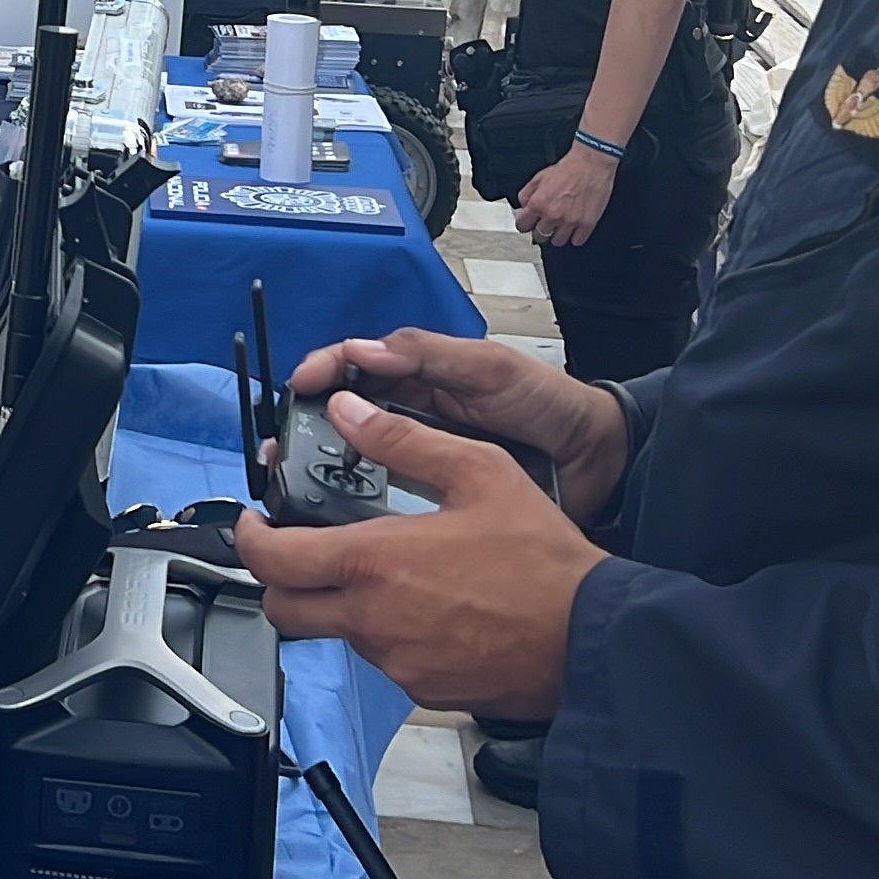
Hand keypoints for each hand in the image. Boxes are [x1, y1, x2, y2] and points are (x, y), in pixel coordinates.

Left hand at [233, 394, 606, 717]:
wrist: (593, 638)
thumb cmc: (545, 562)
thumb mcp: (479, 473)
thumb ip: (404, 441)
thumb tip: (348, 412)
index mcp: (375, 562)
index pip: (272, 559)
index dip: (249, 538)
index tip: (255, 522)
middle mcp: (373, 620)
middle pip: (284, 609)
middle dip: (281, 579)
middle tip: (301, 551)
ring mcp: (396, 662)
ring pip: (336, 634)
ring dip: (341, 605)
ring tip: (388, 572)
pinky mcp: (422, 689)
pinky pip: (383, 659)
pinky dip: (388, 633)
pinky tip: (428, 607)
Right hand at [289, 330, 631, 524]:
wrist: (599, 460)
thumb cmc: (549, 402)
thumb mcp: (491, 369)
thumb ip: (430, 357)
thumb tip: (361, 353)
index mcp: (419, 373)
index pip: (353, 366)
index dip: (320, 372)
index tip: (298, 388)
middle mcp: (409, 413)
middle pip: (339, 415)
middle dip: (304, 427)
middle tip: (280, 450)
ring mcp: (418, 458)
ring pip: (352, 459)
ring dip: (319, 471)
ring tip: (294, 491)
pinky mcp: (432, 498)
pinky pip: (382, 500)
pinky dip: (353, 509)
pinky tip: (335, 525)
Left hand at [515, 143, 619, 246]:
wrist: (592, 163)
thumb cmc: (569, 168)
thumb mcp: (539, 177)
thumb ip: (527, 194)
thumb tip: (523, 207)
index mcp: (538, 203)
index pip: (522, 227)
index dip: (526, 225)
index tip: (530, 224)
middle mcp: (552, 215)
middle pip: (540, 237)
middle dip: (541, 230)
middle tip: (547, 223)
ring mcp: (570, 221)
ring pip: (558, 242)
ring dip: (558, 234)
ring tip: (562, 224)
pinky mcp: (587, 224)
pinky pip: (577, 241)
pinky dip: (576, 236)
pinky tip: (575, 227)